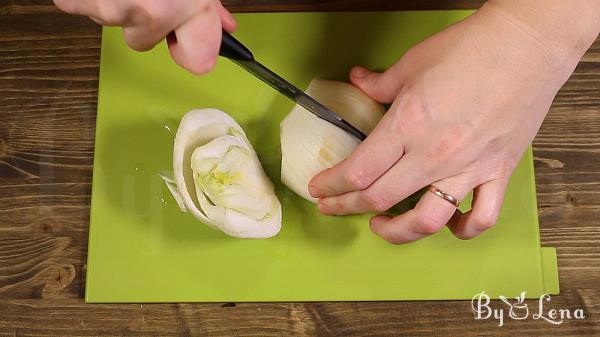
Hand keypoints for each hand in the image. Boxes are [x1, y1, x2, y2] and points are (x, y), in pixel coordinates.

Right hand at [53, 0, 235, 73]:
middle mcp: (148, 13)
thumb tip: (223, 24)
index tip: (189, 39)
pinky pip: (79, 5)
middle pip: (145, 39)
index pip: (198, 61)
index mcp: (186, 4)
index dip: (193, 50)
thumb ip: (207, 2)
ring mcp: (109, 8)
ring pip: (113, 20)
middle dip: (145, 17)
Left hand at [309, 1, 598, 243]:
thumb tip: (357, 81)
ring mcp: (468, 168)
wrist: (529, 45)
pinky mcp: (497, 172)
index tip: (319, 189)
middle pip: (379, 198)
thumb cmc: (472, 48)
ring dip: (397, 232)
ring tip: (381, 226)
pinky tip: (448, 224)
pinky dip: (462, 229)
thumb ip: (379, 83)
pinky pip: (481, 217)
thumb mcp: (413, 62)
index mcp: (408, 126)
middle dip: (346, 207)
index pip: (358, 171)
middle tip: (332, 207)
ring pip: (427, 221)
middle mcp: (434, 155)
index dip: (331, 186)